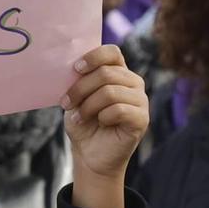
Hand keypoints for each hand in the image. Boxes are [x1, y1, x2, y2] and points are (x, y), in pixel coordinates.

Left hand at [59, 45, 148, 207]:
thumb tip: (71, 68)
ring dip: (88, 105)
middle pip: (106, 73)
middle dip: (80, 88)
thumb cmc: (84, 122)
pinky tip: (99, 123)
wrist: (90, 154)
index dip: (93, 57)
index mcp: (117, 72)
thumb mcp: (76, 98)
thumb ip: (78, 81)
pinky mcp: (142, 118)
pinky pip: (119, 109)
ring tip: (79, 117)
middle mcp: (132, 82)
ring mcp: (140, 100)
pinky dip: (102, 117)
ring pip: (110, 91)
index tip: (75, 69)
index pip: (112, 53)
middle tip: (66, 103)